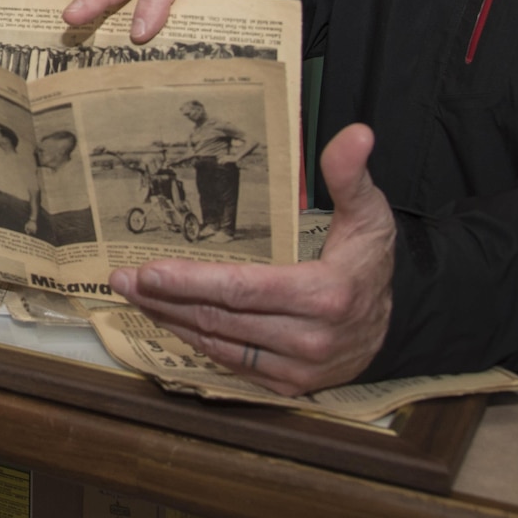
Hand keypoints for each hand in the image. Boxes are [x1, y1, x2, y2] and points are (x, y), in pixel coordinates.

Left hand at [107, 125, 394, 395]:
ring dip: (171, 320)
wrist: (394, 324)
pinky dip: (197, 341)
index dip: (192, 281)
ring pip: (219, 343)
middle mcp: (311, 339)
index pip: (243, 290)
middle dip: (166, 298)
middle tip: (122, 279)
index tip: (148, 271)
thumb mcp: (370, 213)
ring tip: (134, 296)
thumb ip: (350, 175)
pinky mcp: (288, 385)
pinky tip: (171, 320)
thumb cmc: (370, 261)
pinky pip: (232, 363)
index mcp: (326, 294)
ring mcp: (299, 368)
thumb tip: (356, 133)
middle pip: (222, 318)